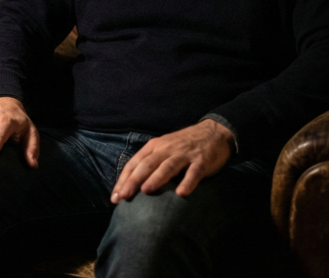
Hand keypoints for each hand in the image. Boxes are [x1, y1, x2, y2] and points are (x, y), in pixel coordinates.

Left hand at [110, 119, 231, 203]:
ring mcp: (184, 154)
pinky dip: (187, 182)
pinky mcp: (202, 161)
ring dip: (156, 178)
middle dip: (133, 180)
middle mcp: (167, 149)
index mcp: (155, 147)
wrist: (213, 131)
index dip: (124, 179)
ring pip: (168, 166)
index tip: (115, 197)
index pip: (135, 163)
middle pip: (147, 165)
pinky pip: (194, 172)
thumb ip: (150, 163)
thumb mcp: (164, 148)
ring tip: (146, 191)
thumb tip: (132, 185)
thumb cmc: (183, 145)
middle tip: (123, 196)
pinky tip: (181, 193)